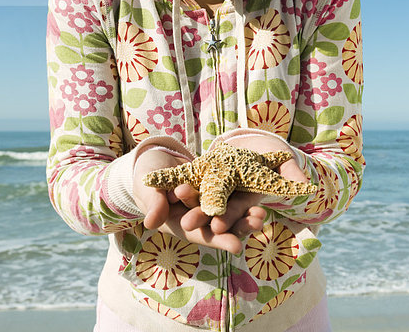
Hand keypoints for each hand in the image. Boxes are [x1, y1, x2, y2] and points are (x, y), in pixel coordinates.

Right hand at [132, 148, 261, 253]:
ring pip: (228, 214)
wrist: (154, 161)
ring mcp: (206, 206)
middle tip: (258, 224)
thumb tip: (151, 223)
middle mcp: (196, 220)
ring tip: (262, 214)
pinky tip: (259, 199)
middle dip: (239, 227)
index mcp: (179, 224)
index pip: (200, 235)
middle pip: (219, 228)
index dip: (218, 241)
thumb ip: (153, 203)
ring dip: (246, 216)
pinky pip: (231, 197)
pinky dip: (244, 200)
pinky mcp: (214, 192)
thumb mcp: (148, 188)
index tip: (237, 246)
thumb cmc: (146, 177)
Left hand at [181, 135, 308, 234]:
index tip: (220, 226)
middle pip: (213, 212)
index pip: (238, 214)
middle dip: (202, 218)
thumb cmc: (272, 154)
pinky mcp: (196, 176)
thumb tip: (307, 186)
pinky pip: (183, 178)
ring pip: (195, 198)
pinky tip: (156, 181)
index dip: (231, 220)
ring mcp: (210, 189)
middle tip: (188, 224)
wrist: (252, 142)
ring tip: (175, 198)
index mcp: (246, 201)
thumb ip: (290, 174)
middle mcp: (226, 200)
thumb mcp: (282, 162)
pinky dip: (171, 180)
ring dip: (184, 201)